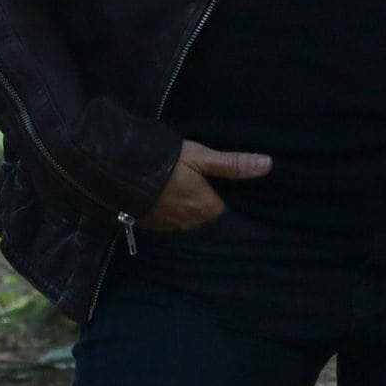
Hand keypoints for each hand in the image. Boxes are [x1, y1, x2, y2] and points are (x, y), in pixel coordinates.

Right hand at [136, 140, 271, 231]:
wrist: (117, 173)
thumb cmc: (166, 163)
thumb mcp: (201, 157)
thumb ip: (233, 164)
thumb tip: (268, 164)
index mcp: (209, 210)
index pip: (227, 206)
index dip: (224, 191)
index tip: (219, 179)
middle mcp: (192, 224)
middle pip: (206, 212)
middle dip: (205, 199)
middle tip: (199, 180)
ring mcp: (169, 227)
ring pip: (186, 216)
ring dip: (186, 205)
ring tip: (181, 186)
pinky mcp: (150, 226)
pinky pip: (168, 219)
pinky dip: (169, 209)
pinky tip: (164, 195)